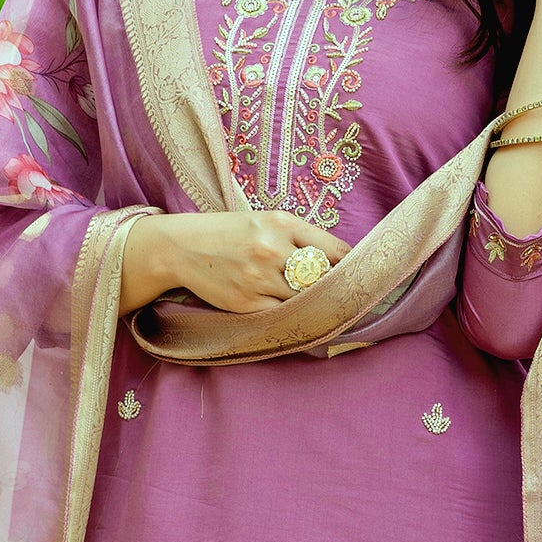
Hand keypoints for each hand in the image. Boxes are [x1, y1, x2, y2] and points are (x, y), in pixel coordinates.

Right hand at [121, 208, 347, 316]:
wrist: (180, 248)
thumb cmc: (228, 234)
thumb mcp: (264, 221)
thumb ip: (299, 238)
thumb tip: (340, 262)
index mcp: (283, 223)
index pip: (336, 250)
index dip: (353, 269)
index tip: (361, 279)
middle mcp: (273, 249)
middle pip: (325, 279)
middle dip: (339, 292)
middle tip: (353, 302)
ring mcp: (259, 278)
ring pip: (305, 301)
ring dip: (318, 308)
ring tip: (328, 313)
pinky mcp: (246, 303)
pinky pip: (283, 317)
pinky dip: (294, 320)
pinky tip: (300, 320)